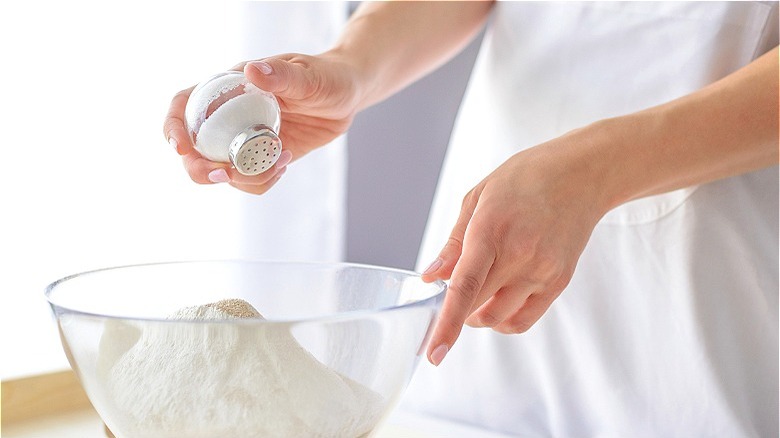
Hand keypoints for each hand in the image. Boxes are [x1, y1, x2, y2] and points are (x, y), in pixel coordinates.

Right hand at [163, 52, 362, 193]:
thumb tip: (252, 72)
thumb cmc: (326, 76)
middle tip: (225, 175)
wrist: (347, 96)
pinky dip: (262, 181)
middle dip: (201, 168)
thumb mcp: (307, 76)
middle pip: (194, 149)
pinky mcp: (263, 158)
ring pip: (222, 171)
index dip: (173, 127)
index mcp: (229, 88)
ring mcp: (245, 140)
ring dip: (243, 178)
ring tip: (280, 163)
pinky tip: (284, 164)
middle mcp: (230, 116)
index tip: (181, 148)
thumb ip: (280, 75)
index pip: (184, 105)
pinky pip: (249, 180)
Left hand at [421, 128, 610, 364]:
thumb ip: (453, 243)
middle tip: (451, 293)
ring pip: (498, 318)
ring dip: (478, 316)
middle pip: (476, 305)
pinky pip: (524, 320)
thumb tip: (432, 278)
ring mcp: (542, 271)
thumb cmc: (524, 179)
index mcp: (490, 230)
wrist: (581, 175)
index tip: (434, 353)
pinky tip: (497, 303)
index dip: (447, 324)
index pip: (465, 288)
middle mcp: (518, 255)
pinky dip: (503, 321)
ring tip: (476, 294)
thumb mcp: (477, 197)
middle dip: (455, 308)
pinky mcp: (558, 282)